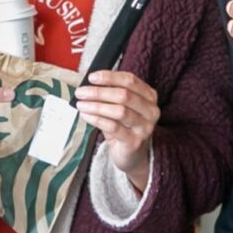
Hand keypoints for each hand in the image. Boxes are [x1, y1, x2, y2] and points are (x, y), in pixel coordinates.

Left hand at [75, 70, 159, 192]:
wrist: (132, 156)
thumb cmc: (124, 127)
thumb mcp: (121, 107)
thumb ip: (110, 95)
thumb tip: (88, 85)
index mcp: (149, 96)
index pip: (130, 80)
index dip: (110, 77)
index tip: (91, 77)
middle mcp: (151, 111)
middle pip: (124, 95)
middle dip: (99, 92)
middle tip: (81, 92)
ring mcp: (145, 127)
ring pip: (119, 111)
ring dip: (96, 106)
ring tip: (81, 104)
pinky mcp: (135, 142)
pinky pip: (113, 127)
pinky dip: (97, 119)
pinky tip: (86, 116)